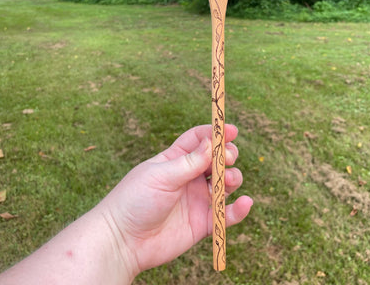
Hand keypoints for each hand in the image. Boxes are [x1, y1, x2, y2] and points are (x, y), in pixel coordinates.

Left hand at [98, 124, 252, 276]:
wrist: (123, 240)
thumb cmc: (136, 200)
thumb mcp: (161, 175)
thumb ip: (189, 162)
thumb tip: (212, 142)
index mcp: (176, 160)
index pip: (199, 140)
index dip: (215, 133)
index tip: (231, 130)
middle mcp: (189, 177)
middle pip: (217, 160)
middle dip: (227, 155)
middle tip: (228, 158)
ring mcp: (197, 199)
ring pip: (225, 184)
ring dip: (233, 178)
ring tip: (228, 180)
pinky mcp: (202, 222)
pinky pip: (225, 215)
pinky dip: (238, 210)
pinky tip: (246, 202)